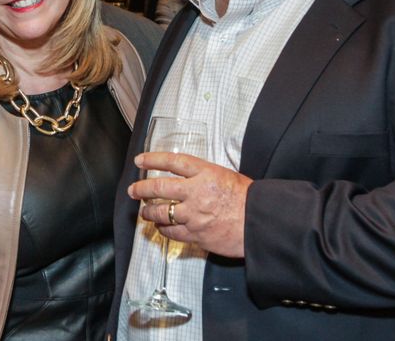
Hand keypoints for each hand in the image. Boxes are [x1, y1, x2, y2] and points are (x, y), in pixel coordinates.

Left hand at [128, 151, 251, 257]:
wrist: (261, 224)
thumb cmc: (250, 200)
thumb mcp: (227, 176)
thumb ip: (206, 176)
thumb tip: (190, 177)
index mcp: (205, 173)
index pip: (172, 162)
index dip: (152, 159)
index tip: (140, 160)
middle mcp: (196, 192)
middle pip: (159, 188)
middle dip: (141, 188)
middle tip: (134, 190)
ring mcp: (194, 215)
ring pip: (160, 213)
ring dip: (148, 212)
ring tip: (144, 211)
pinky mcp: (196, 234)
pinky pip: (172, 233)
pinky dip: (163, 230)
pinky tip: (160, 228)